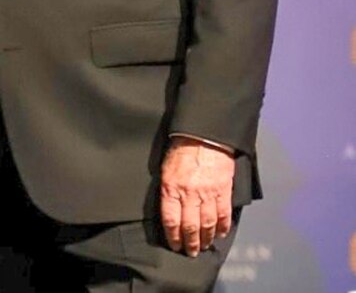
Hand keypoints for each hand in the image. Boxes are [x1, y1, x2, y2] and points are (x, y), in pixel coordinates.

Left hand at [160, 137, 234, 256]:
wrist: (203, 137)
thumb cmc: (181, 151)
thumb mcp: (165, 170)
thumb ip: (167, 191)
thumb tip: (169, 211)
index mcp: (171, 188)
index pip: (171, 220)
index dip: (173, 236)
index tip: (174, 245)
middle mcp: (189, 194)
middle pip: (189, 226)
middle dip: (190, 243)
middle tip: (191, 252)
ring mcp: (208, 193)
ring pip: (207, 224)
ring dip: (206, 238)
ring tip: (204, 246)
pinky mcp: (223, 191)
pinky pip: (223, 214)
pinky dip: (223, 227)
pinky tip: (221, 234)